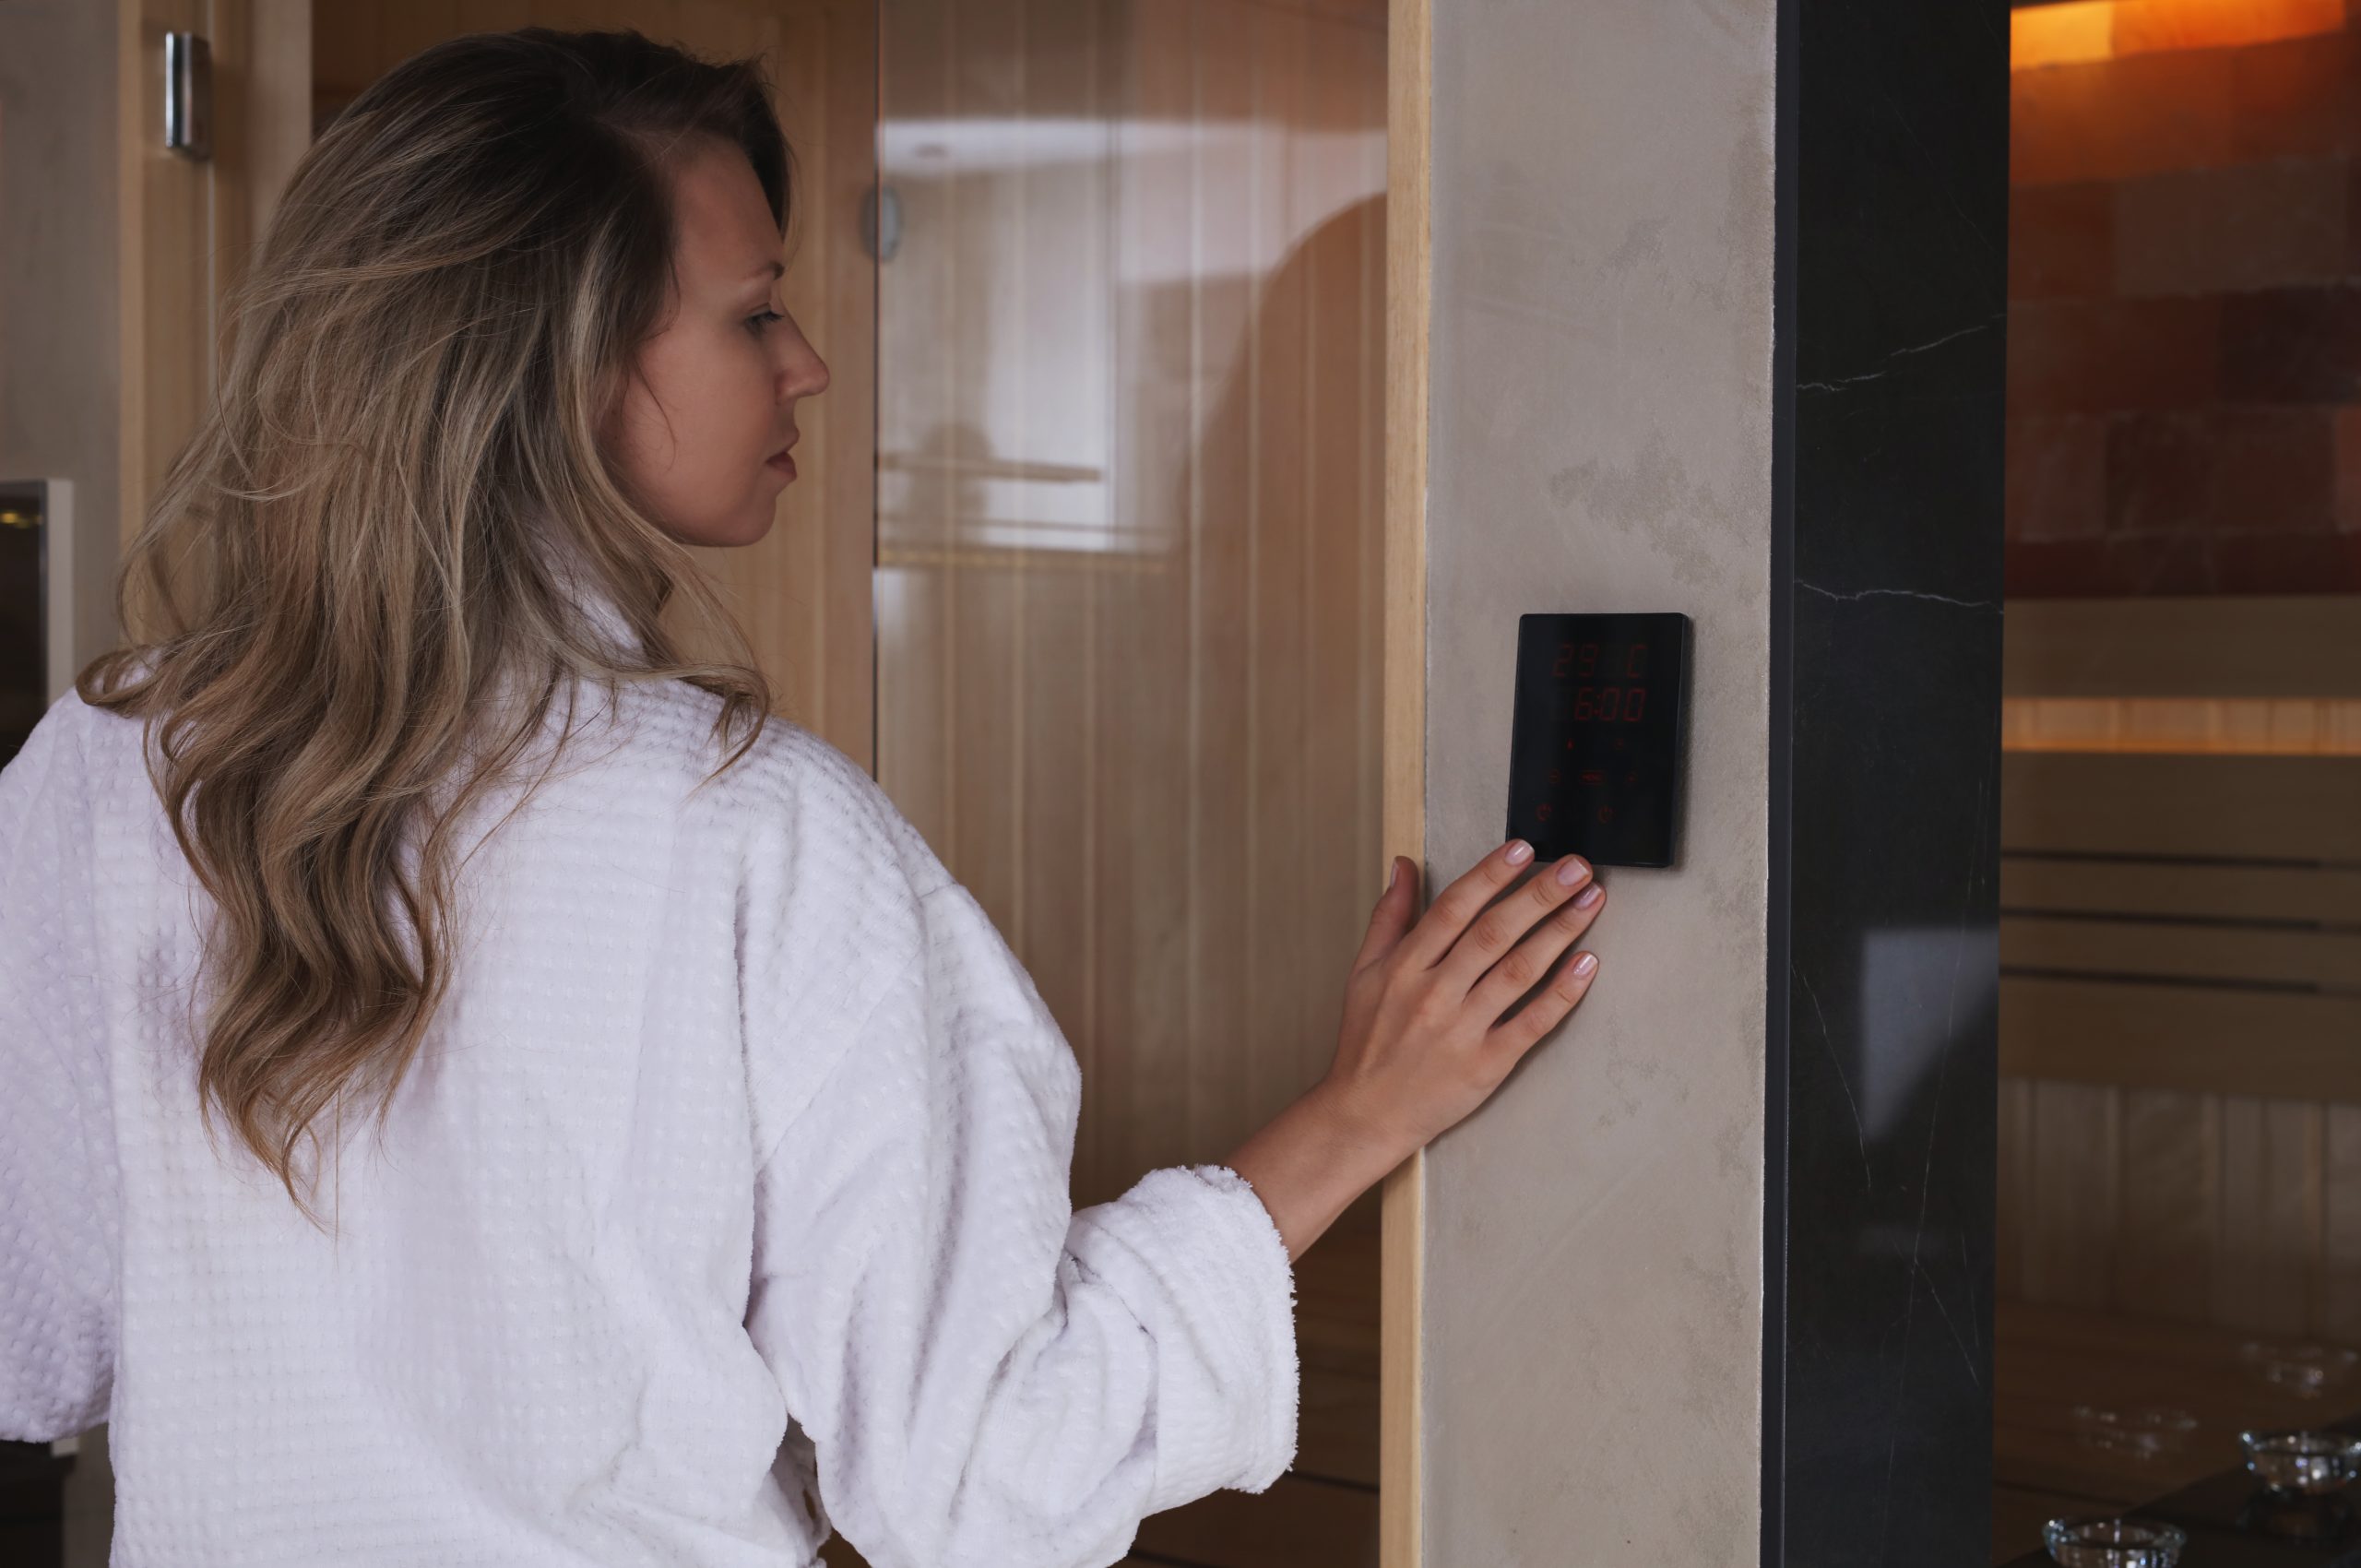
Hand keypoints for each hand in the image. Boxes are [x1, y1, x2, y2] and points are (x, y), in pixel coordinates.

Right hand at [1322, 840, 1604, 1160]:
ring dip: (1559, 931)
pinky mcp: (1487, 1064)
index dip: (1491, 874)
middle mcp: (1435, 992)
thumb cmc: (1366, 1042)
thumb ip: (1390, 916)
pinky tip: (1586, 964)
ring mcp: (1463, 1029)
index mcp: (1405, 966)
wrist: (1364, 1114)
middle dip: (1539, 895)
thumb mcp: (1364, 972)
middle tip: (1575, 866)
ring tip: (1590, 900)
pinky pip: (1532, 1022)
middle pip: (1494, 932)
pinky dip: (1562, 993)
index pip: (1454, 907)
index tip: (1524, 848)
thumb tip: (1404, 865)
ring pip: (1518, 970)